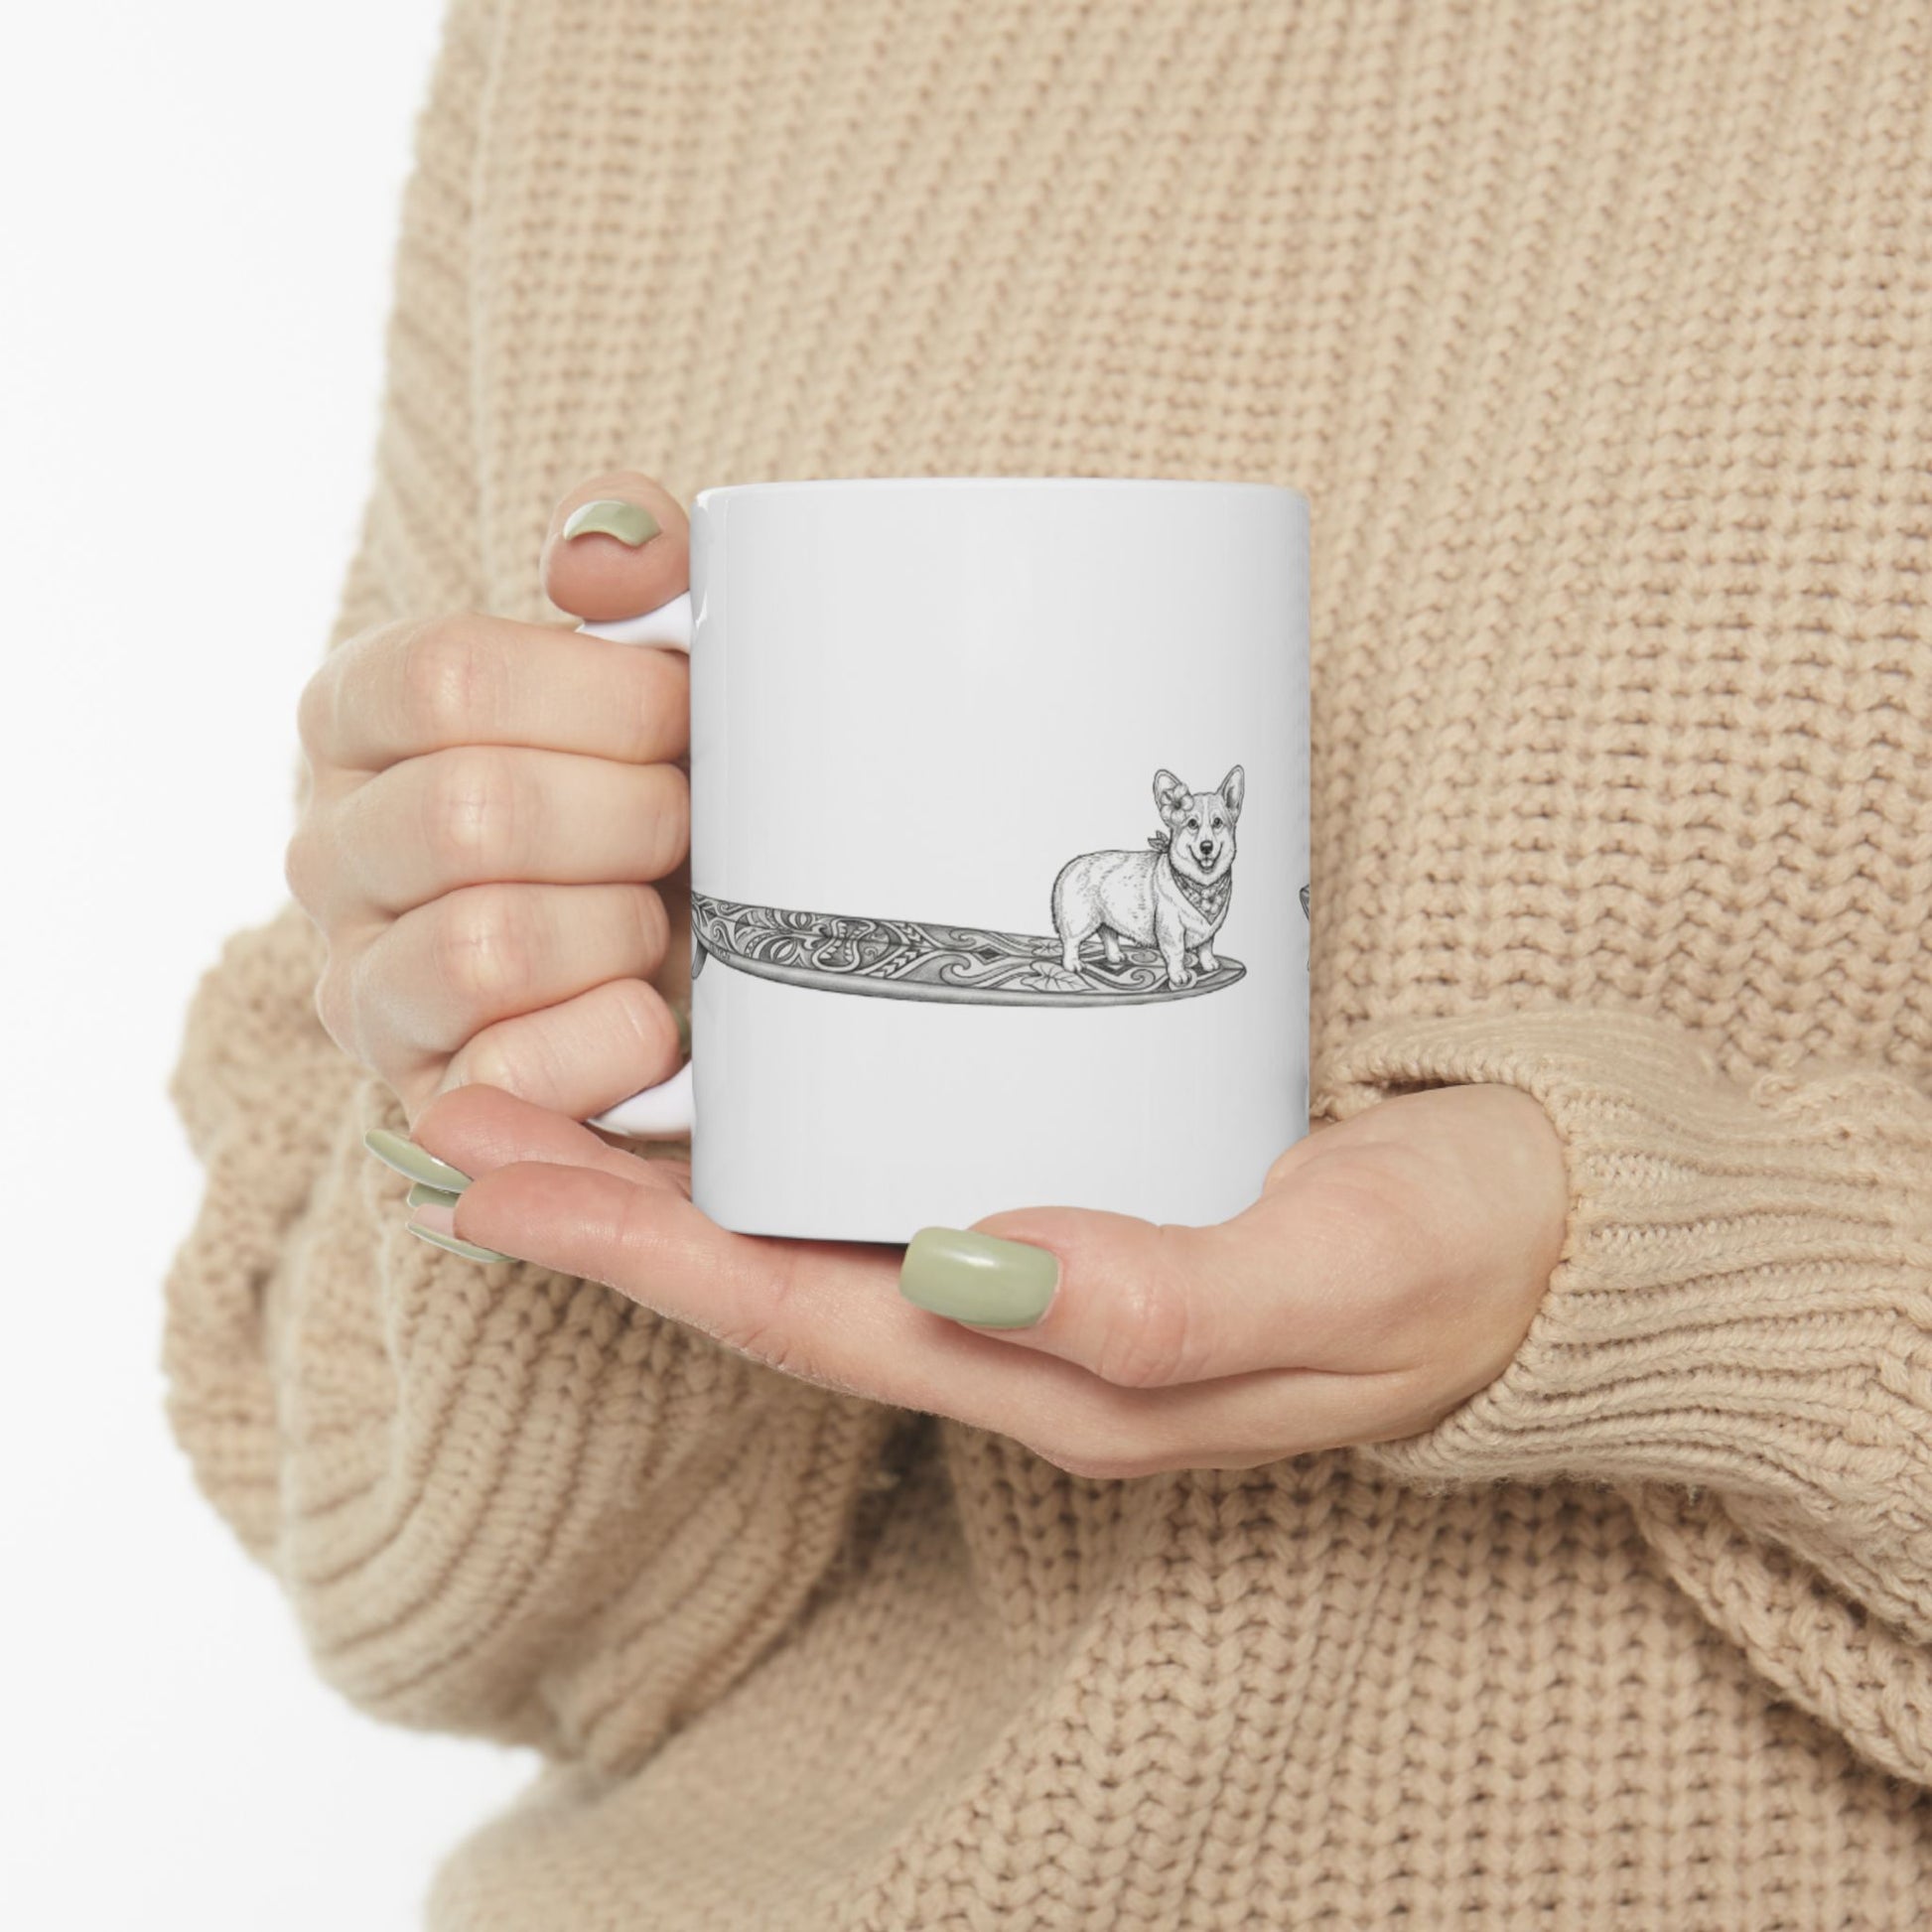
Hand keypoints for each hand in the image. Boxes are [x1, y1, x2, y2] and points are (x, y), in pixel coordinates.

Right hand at [287, 473, 693, 1124]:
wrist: (700, 954)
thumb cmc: (668, 785)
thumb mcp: (664, 657)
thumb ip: (639, 562)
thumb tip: (597, 557)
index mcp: (360, 716)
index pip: (446, 678)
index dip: (603, 699)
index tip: (684, 715)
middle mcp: (329, 849)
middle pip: (471, 814)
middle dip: (631, 819)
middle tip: (690, 826)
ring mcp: (363, 985)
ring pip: (483, 946)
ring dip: (621, 930)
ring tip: (661, 921)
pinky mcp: (425, 1099)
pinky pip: (507, 1076)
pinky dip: (613, 1042)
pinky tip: (656, 1015)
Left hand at [394, 1079, 1569, 1476]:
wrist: (1562, 1231)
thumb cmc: (1462, 1253)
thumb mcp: (1341, 1274)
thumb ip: (1166, 1296)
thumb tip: (968, 1266)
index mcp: (1060, 1373)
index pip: (801, 1317)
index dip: (635, 1254)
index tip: (488, 1177)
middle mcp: (1024, 1330)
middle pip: (770, 1274)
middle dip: (605, 1207)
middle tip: (455, 1112)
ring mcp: (1044, 1264)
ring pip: (816, 1224)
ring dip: (673, 1166)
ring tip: (543, 1080)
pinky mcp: (1081, 1180)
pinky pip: (895, 1168)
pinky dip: (789, 1126)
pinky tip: (742, 1061)